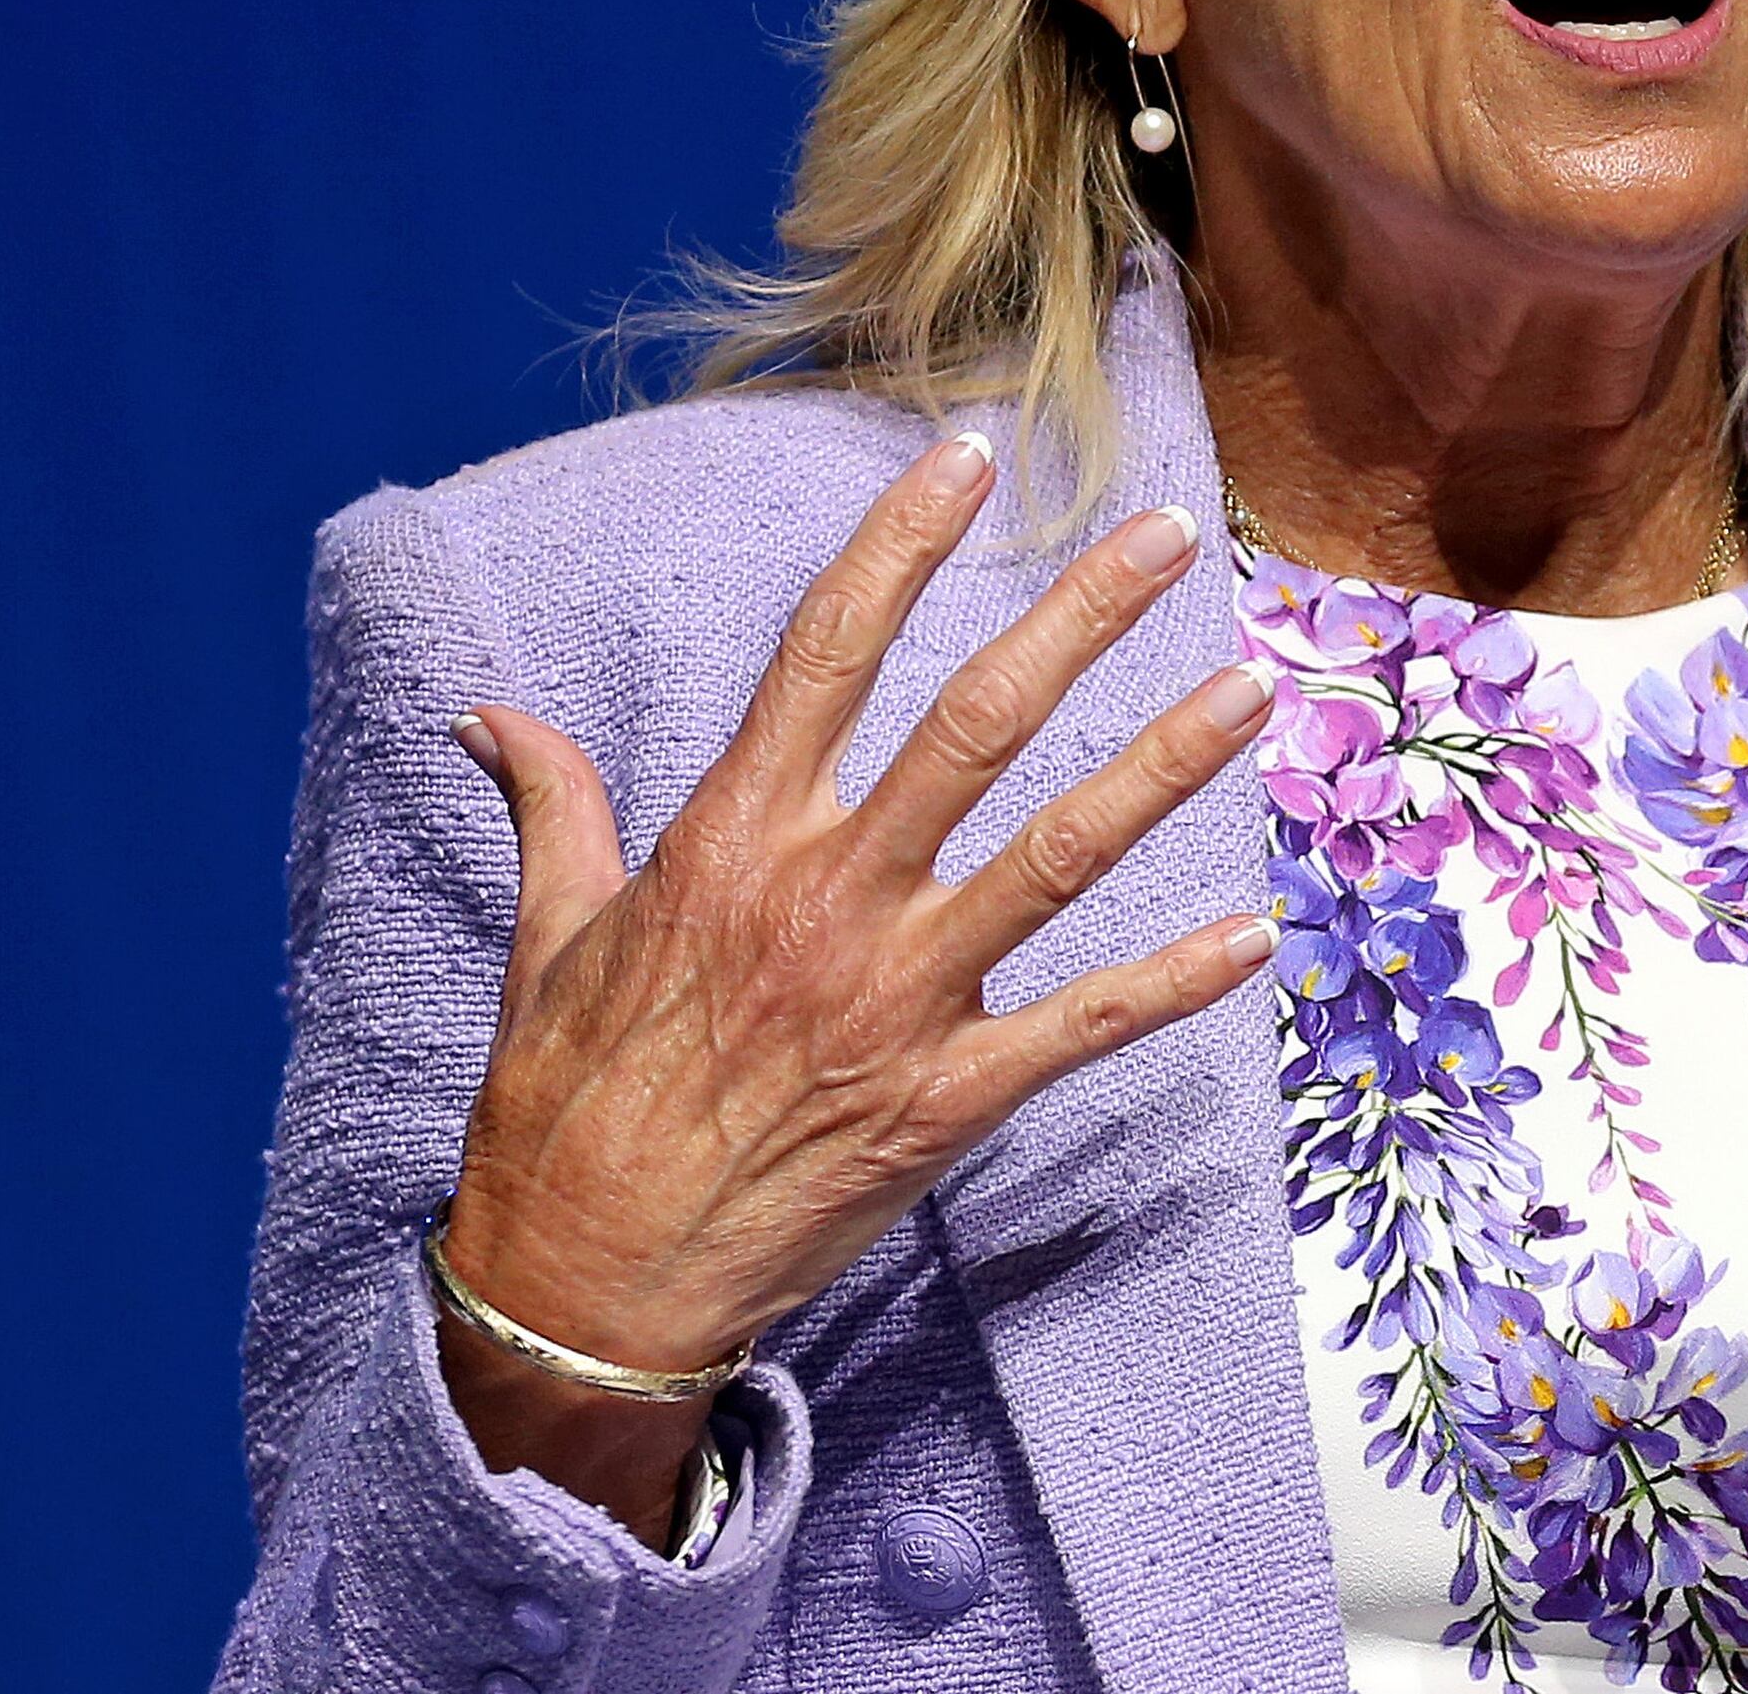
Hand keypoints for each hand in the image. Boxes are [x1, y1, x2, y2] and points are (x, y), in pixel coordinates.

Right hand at [432, 437, 1277, 1540]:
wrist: (581, 1288)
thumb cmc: (564, 1105)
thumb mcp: (550, 938)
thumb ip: (552, 809)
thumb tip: (492, 715)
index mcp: (733, 837)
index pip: (827, 648)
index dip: (902, 543)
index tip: (969, 458)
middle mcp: (828, 895)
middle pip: (978, 722)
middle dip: (1080, 618)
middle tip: (1163, 533)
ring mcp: (897, 996)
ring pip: (1059, 853)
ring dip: (1163, 766)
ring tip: (1251, 689)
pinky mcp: (944, 1098)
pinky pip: (1082, 1026)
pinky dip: (1174, 982)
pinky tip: (1256, 934)